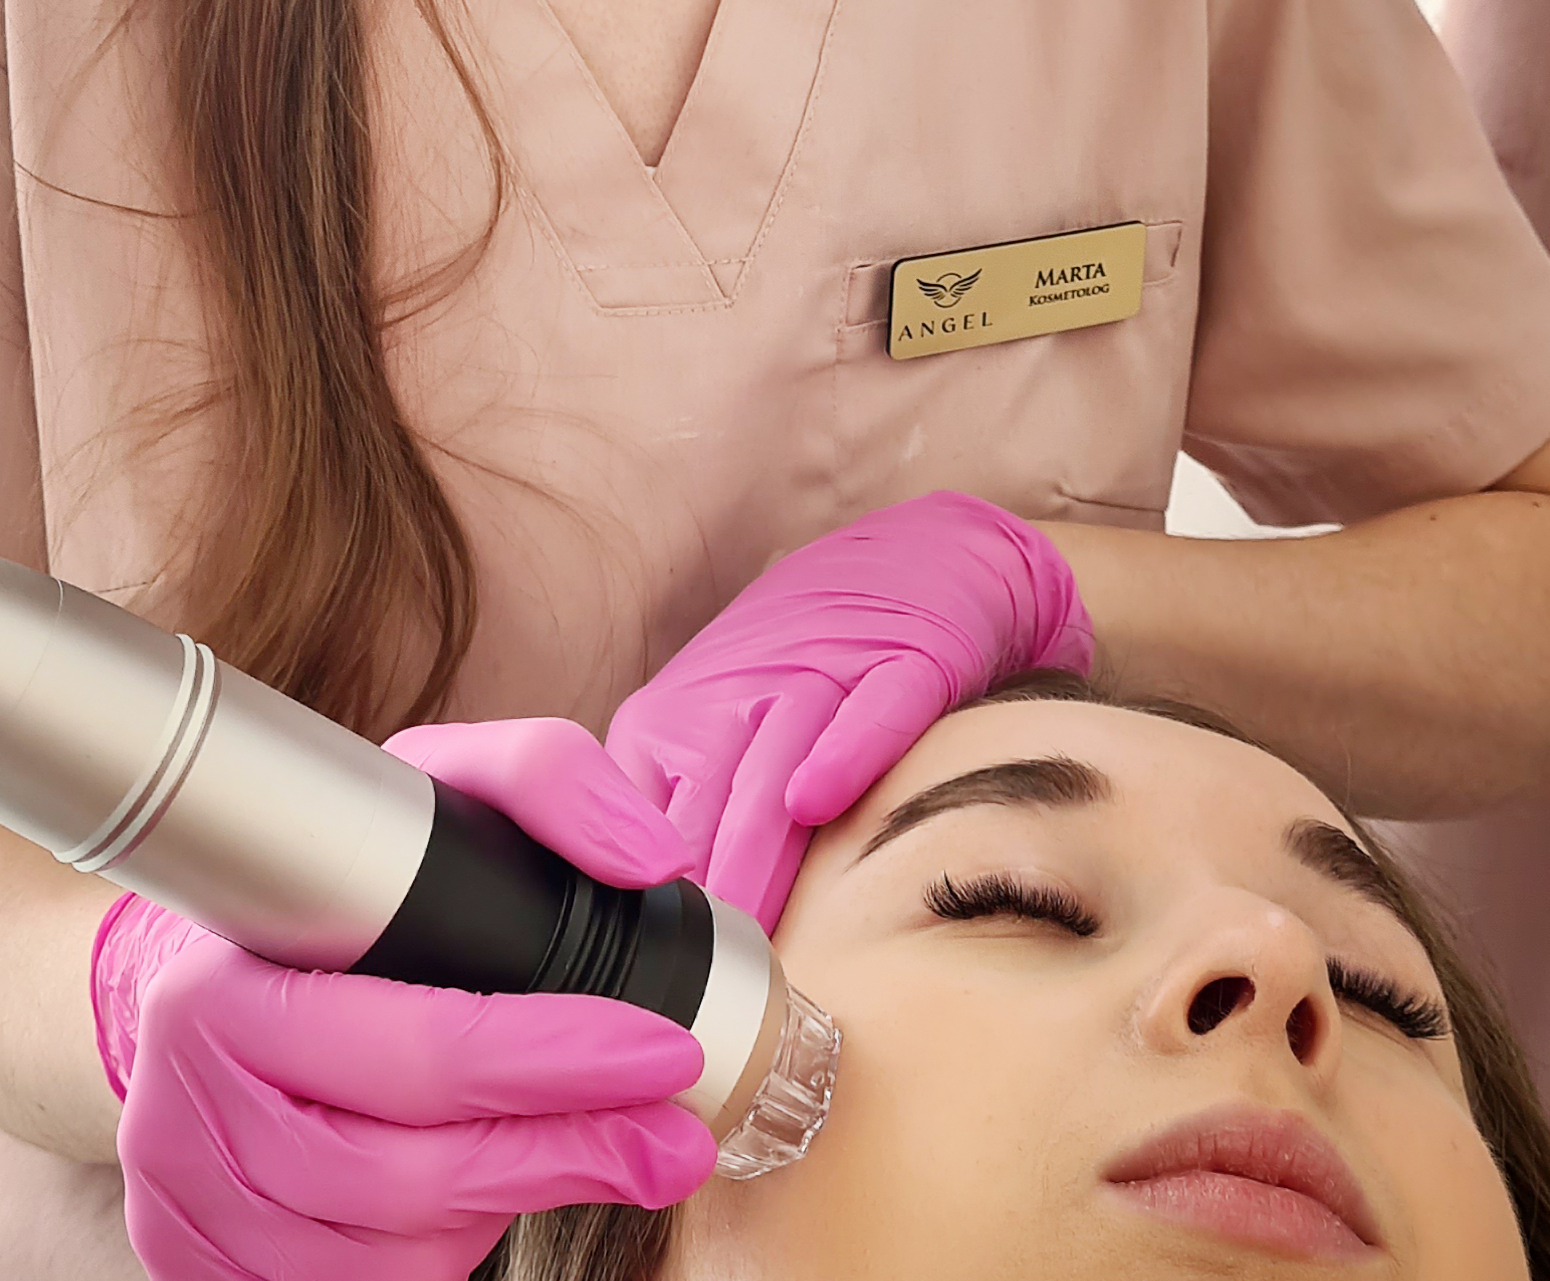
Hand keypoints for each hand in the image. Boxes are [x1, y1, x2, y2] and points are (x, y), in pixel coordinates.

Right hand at [93, 719, 716, 1280]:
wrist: (199, 967)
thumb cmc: (334, 881)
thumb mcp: (433, 785)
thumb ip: (546, 779)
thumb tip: (647, 857)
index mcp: (231, 989)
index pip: (416, 1046)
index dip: (551, 1058)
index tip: (663, 1050)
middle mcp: (191, 1107)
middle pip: (405, 1174)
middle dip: (568, 1153)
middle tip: (676, 1140)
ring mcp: (192, 1201)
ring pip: (387, 1250)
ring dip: (517, 1207)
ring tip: (614, 1157)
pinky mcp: (208, 1262)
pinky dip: (445, 1251)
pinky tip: (503, 1191)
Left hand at [604, 491, 1091, 928]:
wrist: (927, 556)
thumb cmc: (814, 672)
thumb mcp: (724, 730)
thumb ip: (680, 819)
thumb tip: (631, 945)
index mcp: (679, 714)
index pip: (636, 811)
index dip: (630, 893)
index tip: (622, 976)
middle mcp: (741, 688)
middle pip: (702, 799)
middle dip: (685, 896)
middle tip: (672, 992)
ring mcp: (825, 666)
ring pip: (775, 761)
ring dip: (749, 845)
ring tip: (736, 944)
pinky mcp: (909, 654)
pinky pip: (874, 706)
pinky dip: (845, 749)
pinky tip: (818, 800)